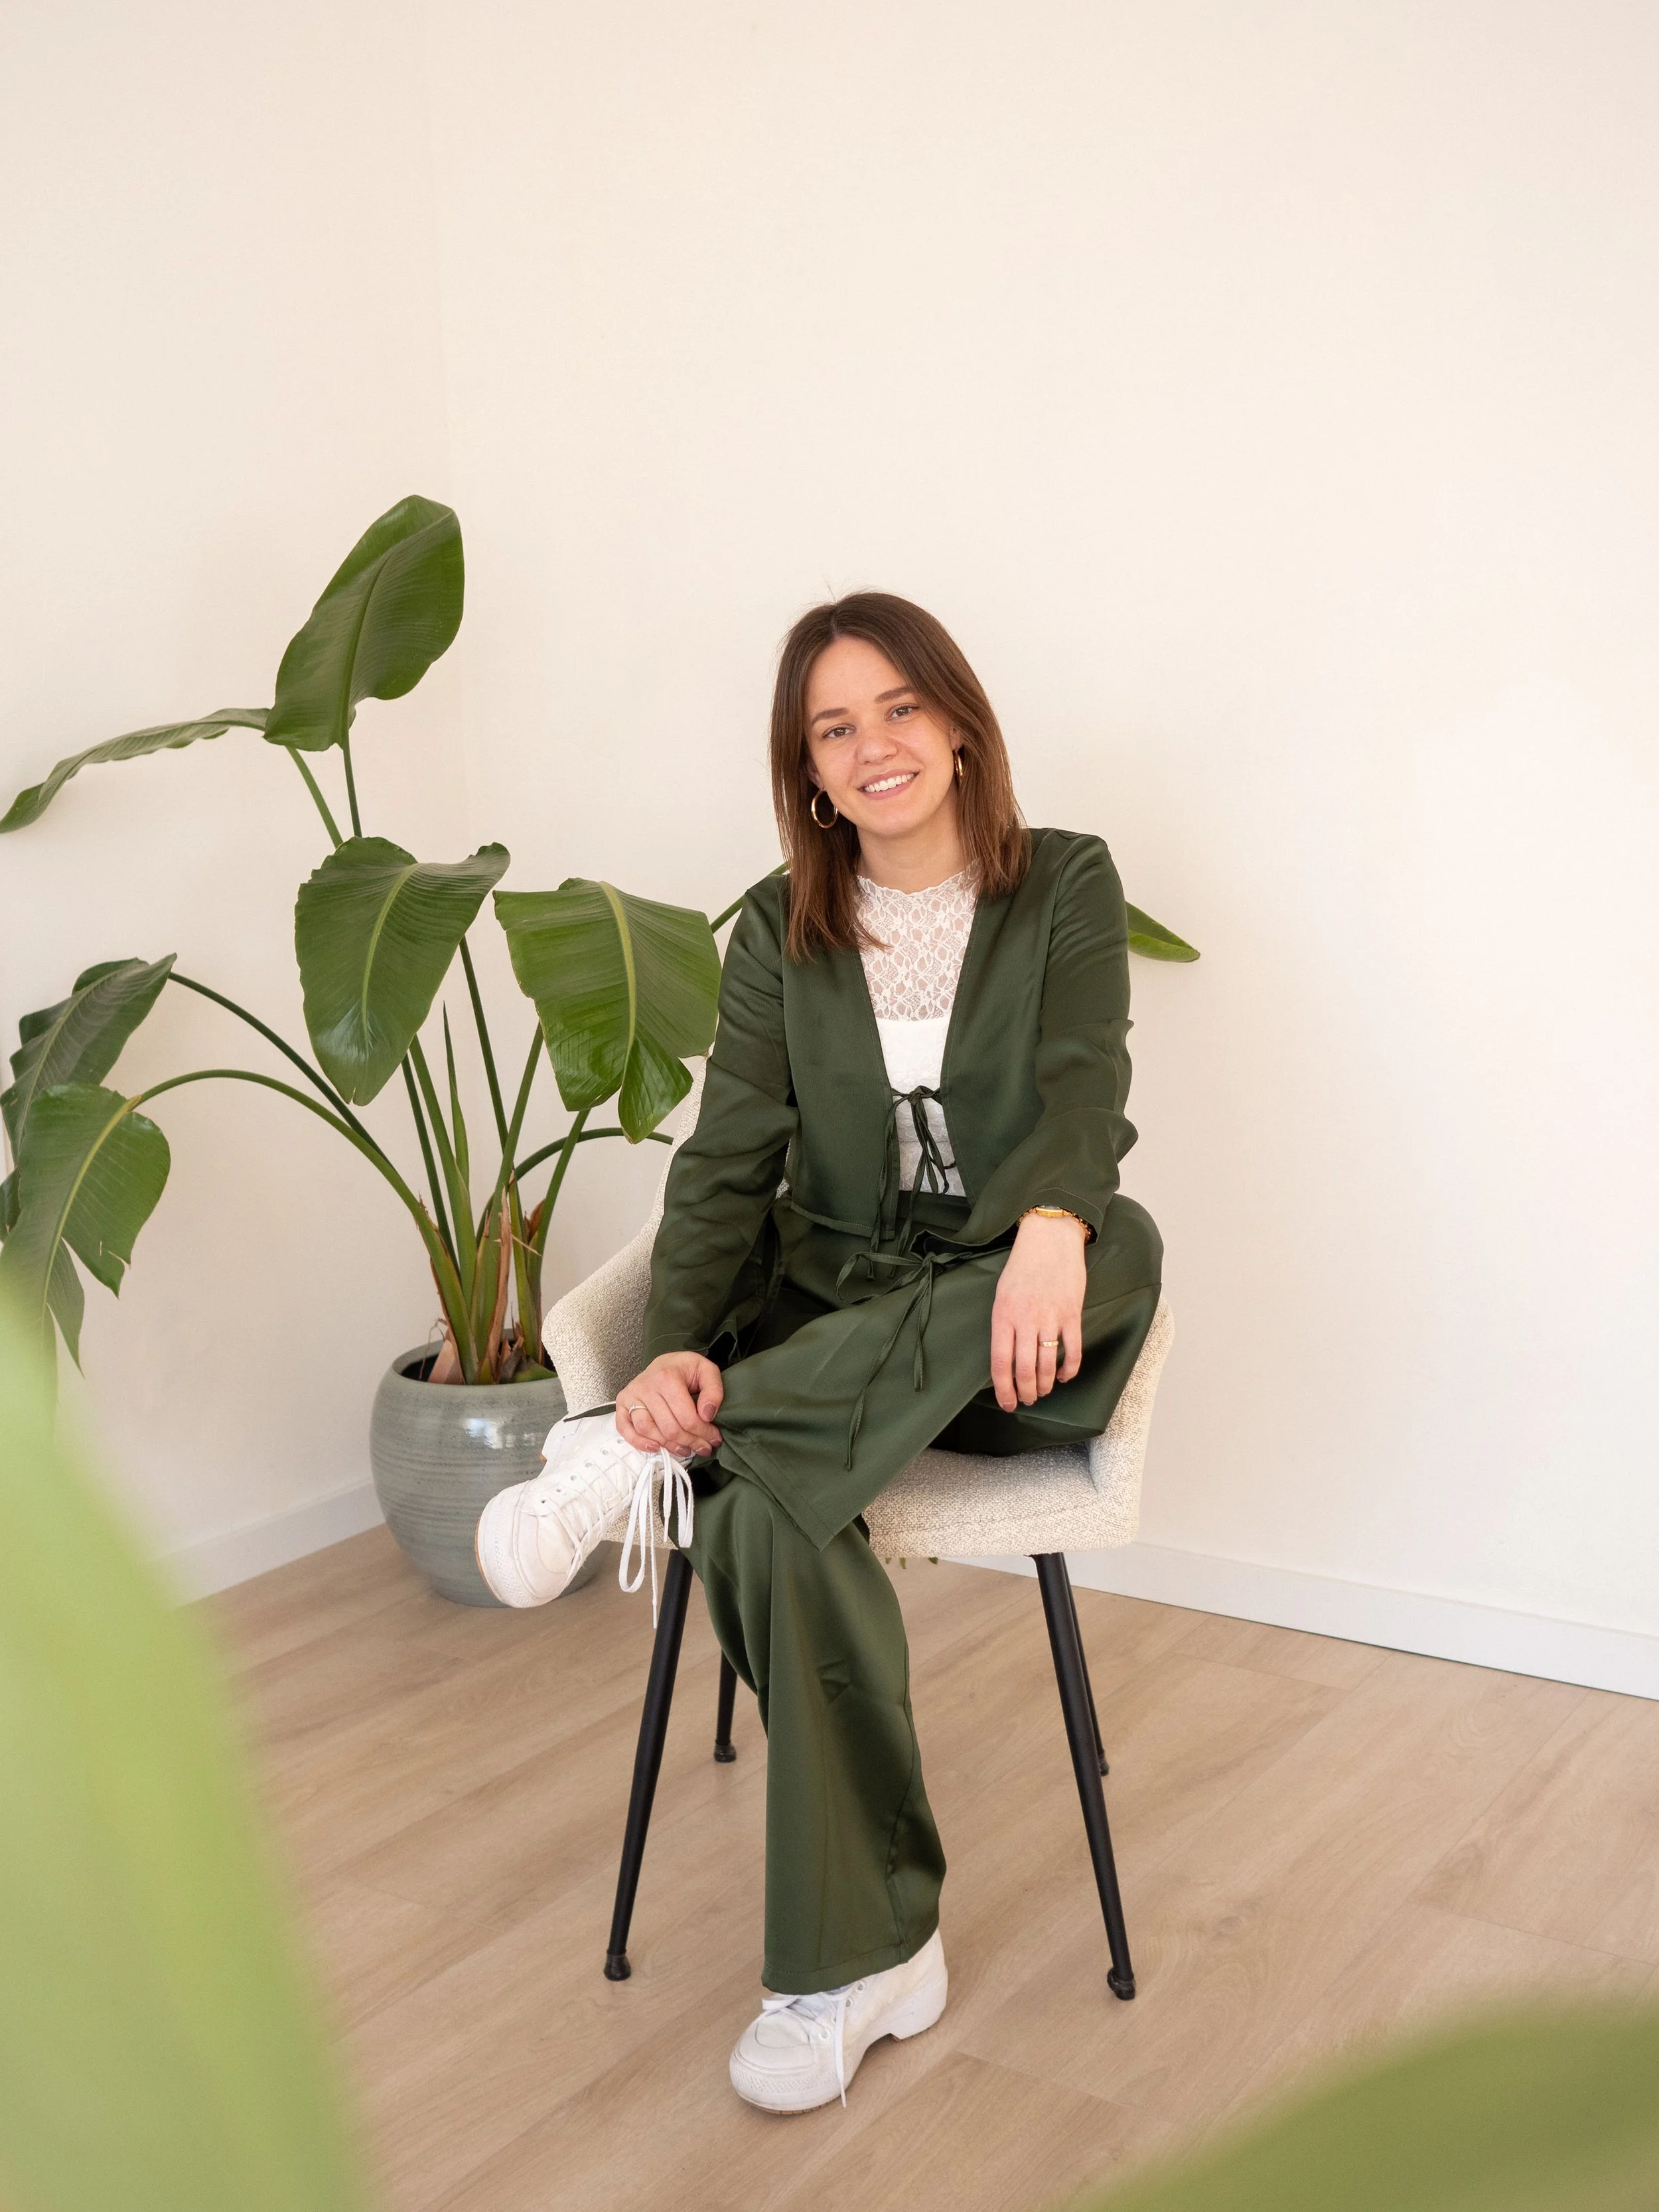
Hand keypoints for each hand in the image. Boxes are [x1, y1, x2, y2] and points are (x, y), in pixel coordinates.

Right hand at [616, 1351, 724, 1457]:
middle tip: (703, 1447)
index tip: (714, 1438)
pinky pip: (625, 1429)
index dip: (703, 1433)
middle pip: (669, 1428)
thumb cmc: (684, 1368)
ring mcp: (632, 1396)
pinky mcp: (623, 1404)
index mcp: (667, 1378)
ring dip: (669, 1446)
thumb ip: (713, 1391)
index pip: (687, 1417)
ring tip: (685, 1449)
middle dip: (690, 1442)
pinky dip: (638, 1442)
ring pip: (649, 1431)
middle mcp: (646, 1387)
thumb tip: (707, 1415)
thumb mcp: (707, 1371)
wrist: (663, 1363)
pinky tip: (656, 1447)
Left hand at [990, 1212, 1087, 1410]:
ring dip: (1045, 1385)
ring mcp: (1051, 1318)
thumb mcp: (1002, 1295)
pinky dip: (1068, 1370)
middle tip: (1026, 1400)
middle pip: (1025, 1369)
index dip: (1004, 1389)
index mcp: (1003, 1315)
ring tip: (1042, 1391)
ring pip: (1048, 1364)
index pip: (1000, 1362)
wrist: (1050, 1239)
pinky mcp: (1072, 1314)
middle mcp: (1026, 1319)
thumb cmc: (1022, 1267)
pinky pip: (1073, 1351)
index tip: (1007, 1404)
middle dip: (1025, 1392)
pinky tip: (1063, 1377)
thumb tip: (1006, 1358)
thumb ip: (1003, 1325)